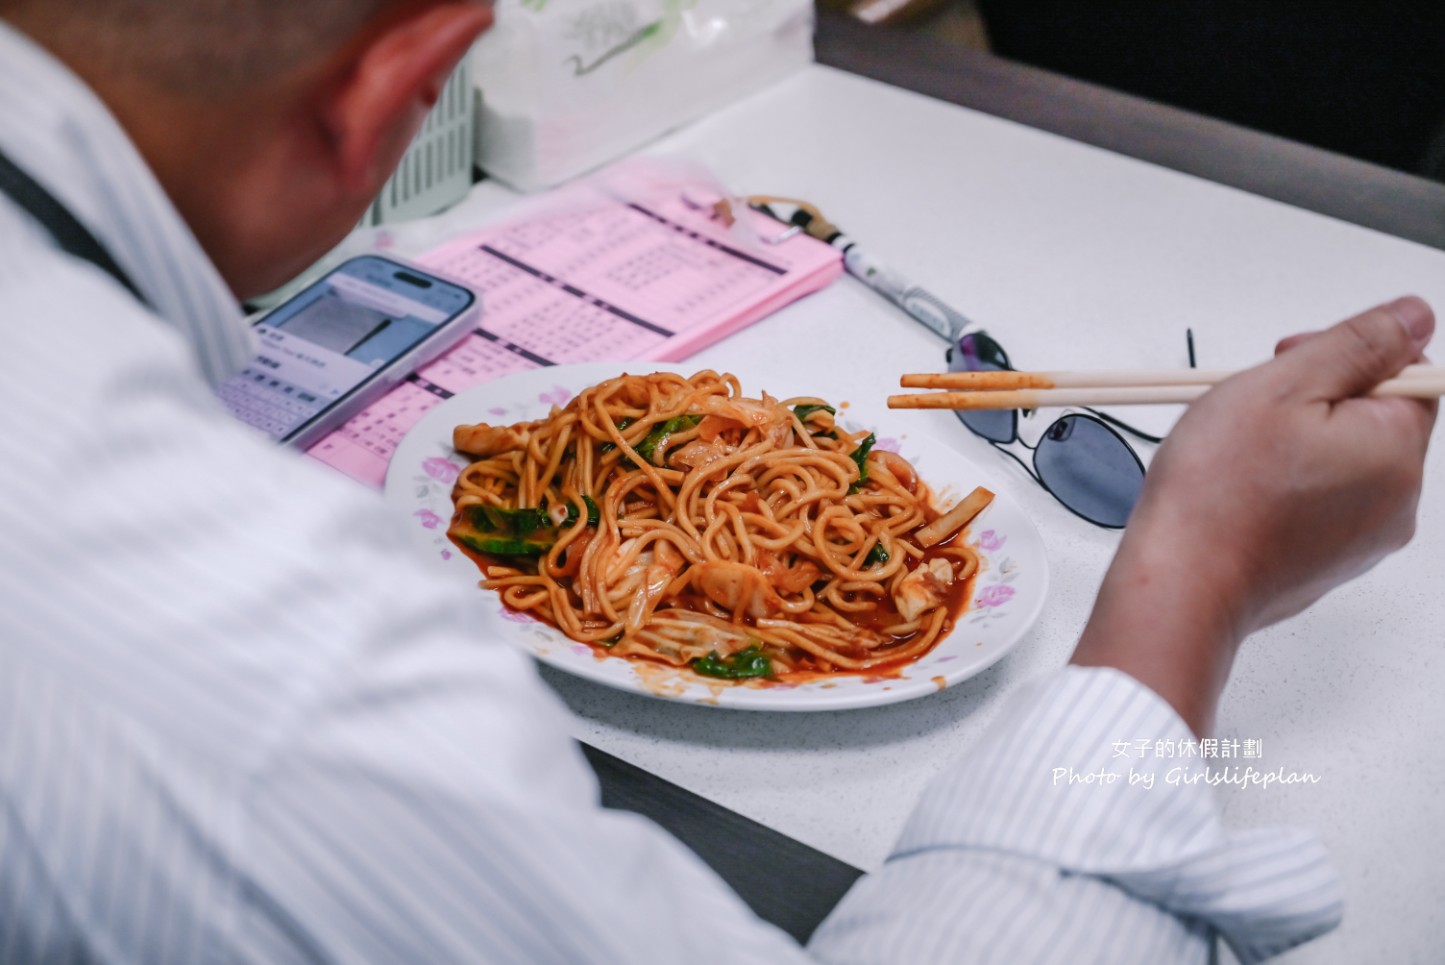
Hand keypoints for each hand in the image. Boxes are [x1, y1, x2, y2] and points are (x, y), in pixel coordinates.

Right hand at [1072, 297, 1436, 733]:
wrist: (1181, 584)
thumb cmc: (1218, 493)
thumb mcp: (1283, 385)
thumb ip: (1359, 344)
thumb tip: (1414, 317)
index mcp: (1396, 449)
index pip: (1409, 374)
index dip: (1347, 356)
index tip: (1290, 363)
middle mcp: (1398, 501)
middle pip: (1373, 420)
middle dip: (1315, 402)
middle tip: (1252, 411)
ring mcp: (1364, 540)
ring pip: (1343, 463)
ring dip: (1297, 446)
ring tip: (1239, 457)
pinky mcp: (1327, 563)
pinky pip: (1321, 504)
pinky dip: (1285, 489)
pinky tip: (1242, 492)